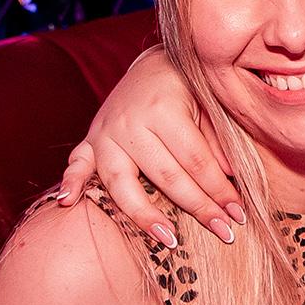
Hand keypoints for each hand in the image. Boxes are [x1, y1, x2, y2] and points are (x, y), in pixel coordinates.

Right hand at [55, 49, 243, 246]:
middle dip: (197, 207)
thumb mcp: (209, 106)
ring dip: (144, 214)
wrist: (155, 65)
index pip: (195, 161)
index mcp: (164, 110)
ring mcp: (105, 132)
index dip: (219, 190)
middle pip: (165, 176)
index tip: (238, 214)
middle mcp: (130, 123)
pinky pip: (77, 163)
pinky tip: (66, 203)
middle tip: (223, 232)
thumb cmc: (190, 89)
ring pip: (120, 181)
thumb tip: (230, 179)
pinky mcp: (90, 140)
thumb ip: (217, 142)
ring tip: (169, 238)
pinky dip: (70, 182)